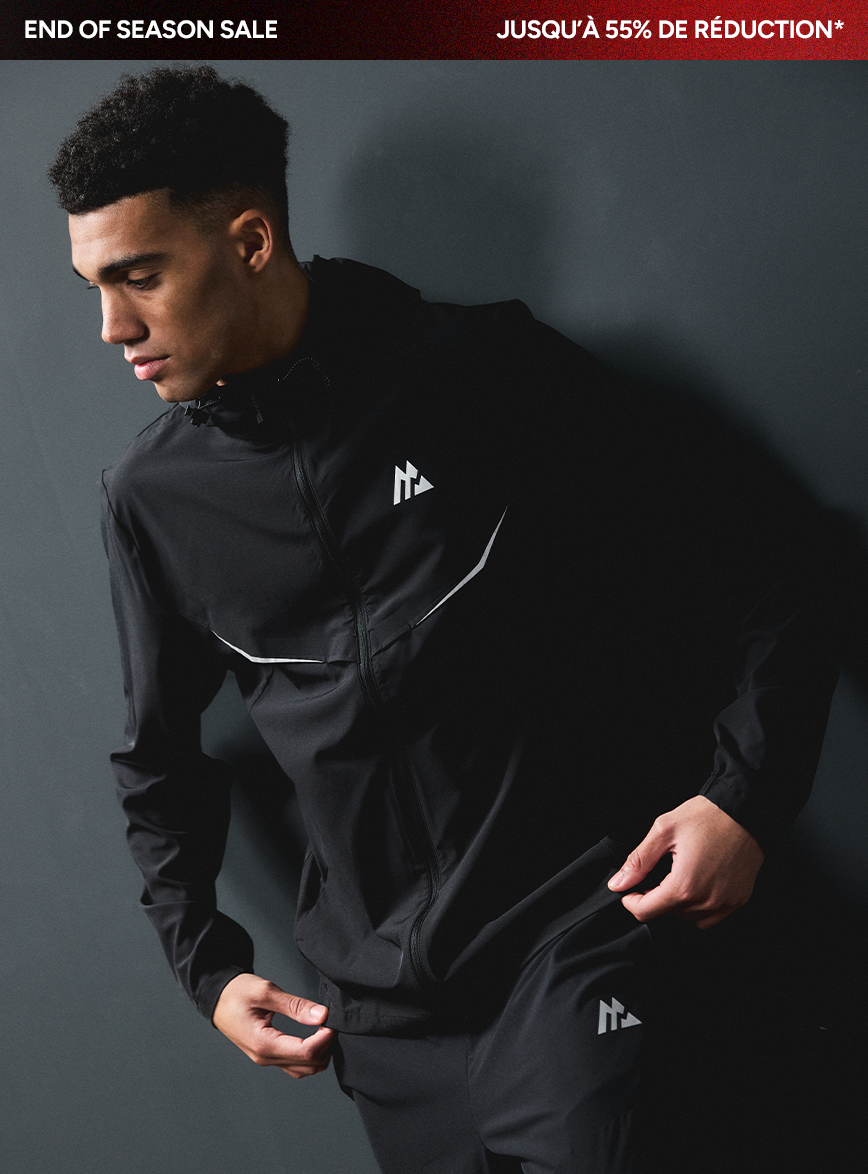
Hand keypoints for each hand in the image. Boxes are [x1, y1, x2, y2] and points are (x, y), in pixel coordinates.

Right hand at [212, 973, 334, 1078]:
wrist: (217, 998)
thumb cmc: (236, 992)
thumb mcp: (265, 991)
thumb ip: (295, 1005)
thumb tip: (322, 1015)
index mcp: (263, 1044)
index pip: (305, 1053)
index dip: (325, 1039)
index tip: (331, 1022)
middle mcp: (265, 1057)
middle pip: (308, 1066)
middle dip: (325, 1047)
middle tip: (330, 1024)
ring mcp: (265, 1059)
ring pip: (302, 1070)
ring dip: (319, 1055)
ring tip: (324, 1030)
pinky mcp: (267, 1056)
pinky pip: (294, 1065)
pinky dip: (309, 1057)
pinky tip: (314, 1039)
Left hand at [607, 795, 764, 928]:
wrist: (746, 811)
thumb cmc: (708, 816)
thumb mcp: (663, 830)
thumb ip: (638, 861)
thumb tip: (618, 883)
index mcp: (684, 885)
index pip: (646, 912)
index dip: (631, 901)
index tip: (629, 889)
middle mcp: (706, 901)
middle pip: (666, 916)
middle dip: (653, 900)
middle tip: (653, 876)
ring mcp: (725, 903)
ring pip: (688, 919)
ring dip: (675, 905)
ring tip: (674, 878)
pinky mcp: (738, 900)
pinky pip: (710, 918)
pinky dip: (697, 909)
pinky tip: (694, 887)